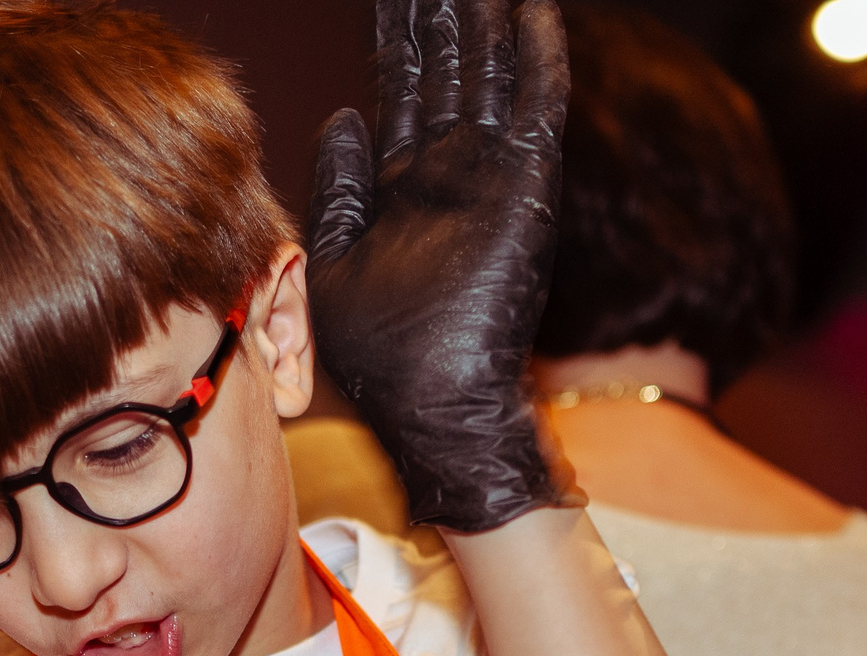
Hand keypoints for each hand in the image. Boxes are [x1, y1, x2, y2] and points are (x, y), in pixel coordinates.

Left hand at [307, 0, 575, 533]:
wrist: (431, 404)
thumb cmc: (377, 352)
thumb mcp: (331, 261)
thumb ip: (338, 189)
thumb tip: (341, 117)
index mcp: (399, 183)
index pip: (401, 87)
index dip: (398, 36)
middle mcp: (447, 168)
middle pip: (445, 66)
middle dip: (438, 13)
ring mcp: (489, 175)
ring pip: (487, 72)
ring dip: (482, 18)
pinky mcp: (524, 189)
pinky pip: (534, 109)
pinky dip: (535, 58)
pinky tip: (529, 9)